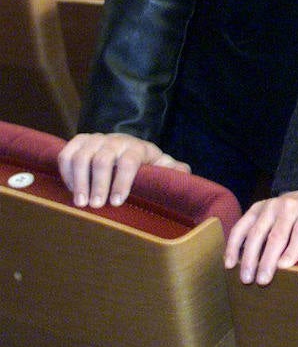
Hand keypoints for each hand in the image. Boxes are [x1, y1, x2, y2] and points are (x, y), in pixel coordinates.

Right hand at [58, 132, 189, 207]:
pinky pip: (66, 154)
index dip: (123, 181)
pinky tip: (71, 190)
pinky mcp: (79, 142)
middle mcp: (115, 140)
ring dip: (78, 180)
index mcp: (137, 147)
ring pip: (82, 156)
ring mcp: (95, 139)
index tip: (117, 202)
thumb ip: (173, 170)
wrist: (127, 146)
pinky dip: (65, 172)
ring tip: (80, 203)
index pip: (129, 160)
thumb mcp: (161, 166)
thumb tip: (184, 173)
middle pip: (103, 159)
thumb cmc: (145, 163)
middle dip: (99, 184)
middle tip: (96, 206)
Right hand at [224, 191, 297, 284]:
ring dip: (248, 257)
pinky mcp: (255, 208)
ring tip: (245, 278)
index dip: (292, 249)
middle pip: (276, 235)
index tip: (283, 267)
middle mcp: (287, 204)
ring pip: (255, 233)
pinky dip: (233, 245)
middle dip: (267, 259)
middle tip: (262, 281)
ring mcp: (269, 206)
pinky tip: (229, 263)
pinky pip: (240, 227)